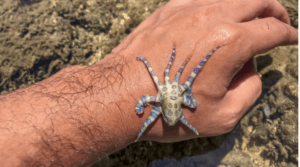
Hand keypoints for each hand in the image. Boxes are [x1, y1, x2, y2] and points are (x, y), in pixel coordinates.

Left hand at [112, 0, 297, 141]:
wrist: (121, 96)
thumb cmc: (169, 110)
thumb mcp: (222, 115)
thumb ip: (249, 89)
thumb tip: (250, 69)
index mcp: (229, 42)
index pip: (272, 30)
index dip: (287, 35)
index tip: (291, 39)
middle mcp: (211, 16)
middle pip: (256, 1)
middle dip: (274, 11)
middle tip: (277, 23)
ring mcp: (187, 8)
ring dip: (246, 4)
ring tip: (248, 19)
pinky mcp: (167, 10)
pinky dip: (217, 4)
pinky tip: (215, 15)